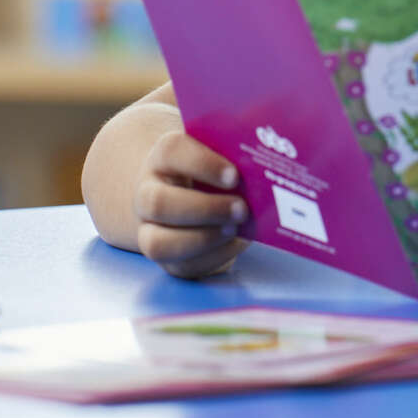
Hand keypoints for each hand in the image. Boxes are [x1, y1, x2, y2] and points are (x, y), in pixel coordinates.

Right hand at [135, 130, 249, 278]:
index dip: (203, 163)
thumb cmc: (214, 166)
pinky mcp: (168, 259)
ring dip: (202, 239)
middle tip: (242, 208)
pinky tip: (237, 243)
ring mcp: (150, 229)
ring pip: (158, 244)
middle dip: (204, 209)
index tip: (234, 175)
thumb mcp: (221, 151)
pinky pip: (182, 267)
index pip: (172, 151)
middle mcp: (148, 193)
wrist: (190, 192)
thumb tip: (269, 156)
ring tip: (236, 229)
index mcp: (164, 157)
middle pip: (159, 203)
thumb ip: (237, 149)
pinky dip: (213, 257)